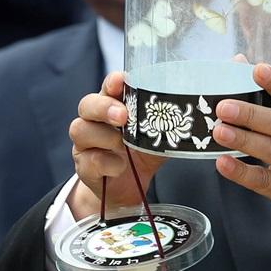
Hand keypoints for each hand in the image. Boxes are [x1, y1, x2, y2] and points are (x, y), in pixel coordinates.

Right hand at [66, 71, 166, 221]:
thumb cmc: (141, 155)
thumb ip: (167, 124)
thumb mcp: (157, 137)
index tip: (121, 80)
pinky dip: (107, 162)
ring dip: (106, 136)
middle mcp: (94, 121)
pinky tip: (119, 166)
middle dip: (104, 107)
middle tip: (123, 116)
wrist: (128, 189)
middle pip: (87, 104)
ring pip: (81, 130)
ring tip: (123, 145)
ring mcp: (85, 144)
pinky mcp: (83, 166)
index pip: (108, 87)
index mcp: (113, 107)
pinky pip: (89, 160)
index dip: (112, 82)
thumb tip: (190, 114)